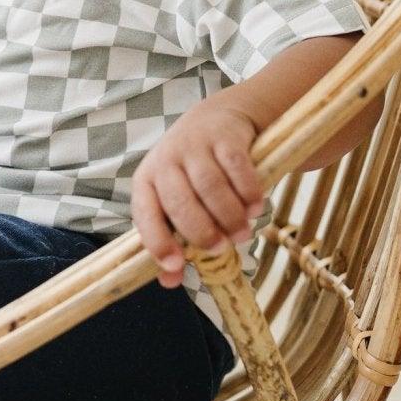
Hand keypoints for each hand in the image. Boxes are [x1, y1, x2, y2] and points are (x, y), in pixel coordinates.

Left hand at [131, 100, 264, 288]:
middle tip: (221, 248)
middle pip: (180, 201)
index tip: (176, 266)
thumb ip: (174, 238)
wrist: (217, 118)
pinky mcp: (224, 136)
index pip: (145, 213)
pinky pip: (236, 166)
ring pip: (210, 186)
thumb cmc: (192, 172)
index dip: (158, 241)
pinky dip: (248, 191)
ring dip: (229, 215)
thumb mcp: (176, 200)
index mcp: (147, 181)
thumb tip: (170, 282)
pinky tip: (256, 207)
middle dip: (202, 230)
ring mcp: (194, 145)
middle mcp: (166, 161)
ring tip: (243, 233)